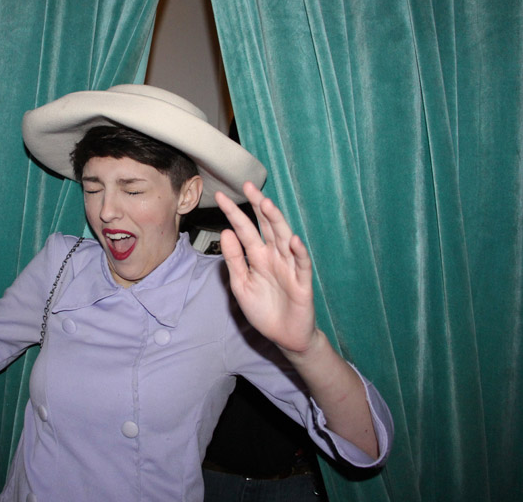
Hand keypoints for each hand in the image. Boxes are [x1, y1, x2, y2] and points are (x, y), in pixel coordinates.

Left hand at [215, 182, 314, 354]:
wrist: (284, 336)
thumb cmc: (263, 309)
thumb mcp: (241, 284)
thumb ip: (234, 259)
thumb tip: (226, 232)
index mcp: (258, 256)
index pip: (245, 229)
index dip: (234, 213)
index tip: (220, 197)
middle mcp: (275, 256)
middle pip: (267, 226)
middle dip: (258, 206)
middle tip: (248, 186)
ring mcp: (290, 267)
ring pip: (284, 239)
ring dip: (277, 222)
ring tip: (266, 204)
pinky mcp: (302, 282)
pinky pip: (301, 265)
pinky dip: (298, 252)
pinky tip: (293, 240)